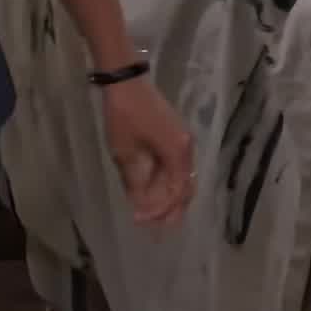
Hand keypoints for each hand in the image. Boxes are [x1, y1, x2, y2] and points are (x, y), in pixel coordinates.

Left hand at [101, 76, 193, 226]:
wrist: (126, 81)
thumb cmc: (124, 116)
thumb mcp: (125, 153)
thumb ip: (135, 183)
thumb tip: (141, 208)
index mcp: (178, 152)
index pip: (176, 191)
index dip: (162, 210)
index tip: (143, 222)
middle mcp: (186, 148)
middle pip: (185, 187)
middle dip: (172, 209)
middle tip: (158, 229)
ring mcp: (182, 141)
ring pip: (181, 177)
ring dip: (168, 196)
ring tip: (154, 214)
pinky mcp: (174, 136)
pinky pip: (175, 166)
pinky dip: (166, 182)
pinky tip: (153, 190)